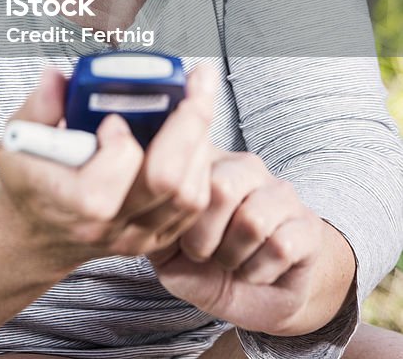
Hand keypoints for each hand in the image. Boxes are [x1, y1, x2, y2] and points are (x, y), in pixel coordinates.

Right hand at [0, 63, 218, 267]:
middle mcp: (109, 226)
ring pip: (190, 194)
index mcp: (69, 204)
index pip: (105, 188)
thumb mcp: (19, 141)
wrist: (36, 232)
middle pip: (167, 184)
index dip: (117, 146)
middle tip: (193, 86)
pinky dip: (201, 161)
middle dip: (187, 126)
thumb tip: (55, 79)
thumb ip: (39, 107)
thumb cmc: (29, 183)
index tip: (112, 119)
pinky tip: (195, 129)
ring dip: (200, 141)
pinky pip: (195, 203)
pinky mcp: (158, 234)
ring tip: (197, 101)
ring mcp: (138, 234)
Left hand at [147, 150, 355, 335]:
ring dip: (232, 257)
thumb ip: (154, 224)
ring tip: (230, 260)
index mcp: (206, 160)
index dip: (176, 211)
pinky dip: (259, 272)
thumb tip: (152, 205)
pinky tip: (255, 270)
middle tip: (202, 254)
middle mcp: (244, 166)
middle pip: (221, 187)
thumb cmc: (205, 266)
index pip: (186, 162)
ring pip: (253, 220)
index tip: (174, 236)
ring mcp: (280, 192)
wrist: (254, 298)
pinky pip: (280, 247)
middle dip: (203, 237)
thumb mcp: (166, 249)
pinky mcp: (307, 224)